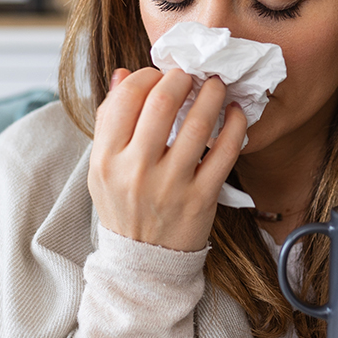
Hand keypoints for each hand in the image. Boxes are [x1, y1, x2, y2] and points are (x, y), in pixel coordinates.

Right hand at [88, 67, 246, 251]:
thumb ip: (109, 120)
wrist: (143, 263)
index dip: (147, 76)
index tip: (159, 76)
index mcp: (106, 159)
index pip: (127, 98)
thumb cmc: (123, 206)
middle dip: (181, 79)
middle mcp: (136, 171)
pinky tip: (235, 113)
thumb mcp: (101, 168)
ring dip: (212, 95)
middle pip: (162, 103)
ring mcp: (171, 186)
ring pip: (198, 124)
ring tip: (216, 86)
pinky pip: (225, 153)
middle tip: (190, 76)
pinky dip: (235, 125)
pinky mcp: (201, 198)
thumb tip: (123, 74)